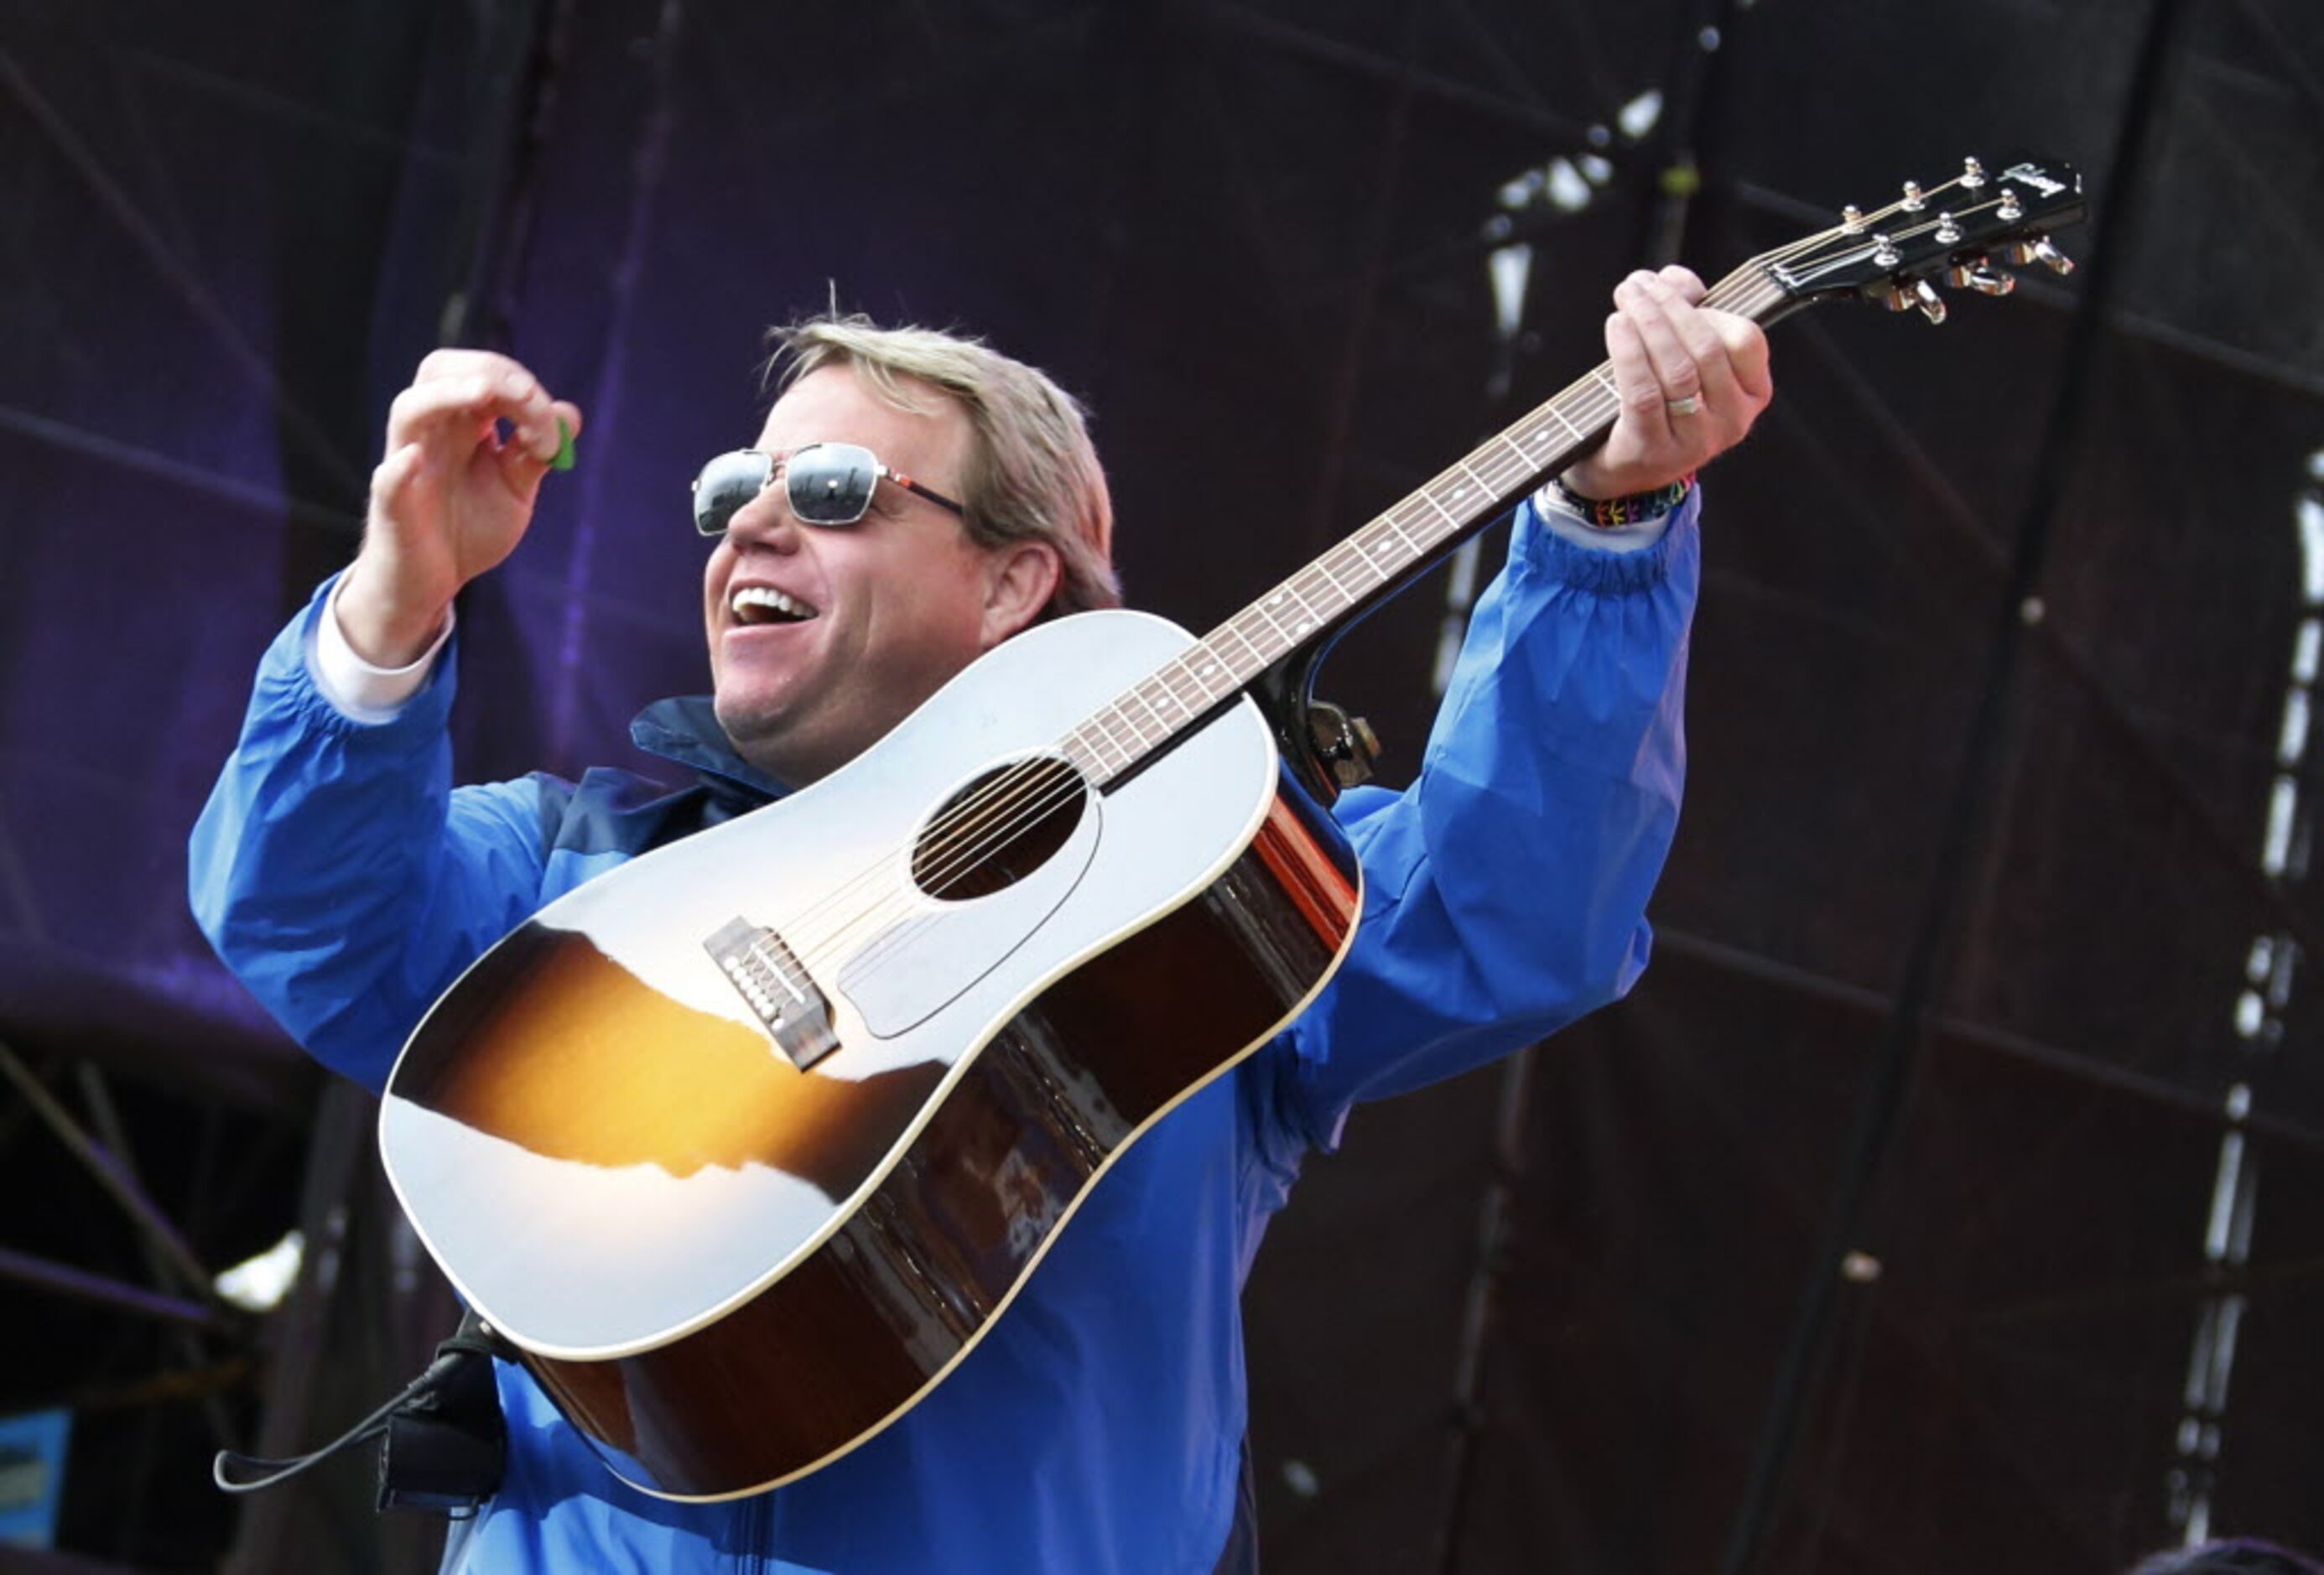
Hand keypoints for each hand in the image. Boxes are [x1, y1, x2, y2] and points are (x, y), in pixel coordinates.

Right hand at [338, 351, 582, 665]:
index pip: (482, 374)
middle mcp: (430, 432)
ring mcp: (407, 464)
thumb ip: (537, 454)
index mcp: (461, 424)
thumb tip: (569, 414)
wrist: (435, 582)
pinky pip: (387, 479)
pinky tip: (415, 459)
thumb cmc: (470, 527)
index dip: (522, 385)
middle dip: (489, 373)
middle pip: (440, 371)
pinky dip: (399, 467)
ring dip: (448, 395)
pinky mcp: (393, 505)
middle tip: (529, 398)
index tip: (555, 423)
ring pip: (410, 409)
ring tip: (486, 393)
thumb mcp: (514, 489)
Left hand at [1560, 266, 1771, 500]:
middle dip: (1669, 308)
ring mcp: (1694, 441)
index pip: (1746, 340)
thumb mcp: (1682, 356)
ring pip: (1677, 370)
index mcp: (1751, 394)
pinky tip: (1617, 326)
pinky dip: (1629, 352)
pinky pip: (1644, 393)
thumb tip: (1677, 279)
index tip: (1671, 290)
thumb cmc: (1656, 403)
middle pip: (1707, 350)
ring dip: (1648, 323)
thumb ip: (1688, 311)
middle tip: (1636, 286)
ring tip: (1625, 299)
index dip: (1709, 308)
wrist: (1620, 470)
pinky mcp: (1652, 451)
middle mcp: (1731, 421)